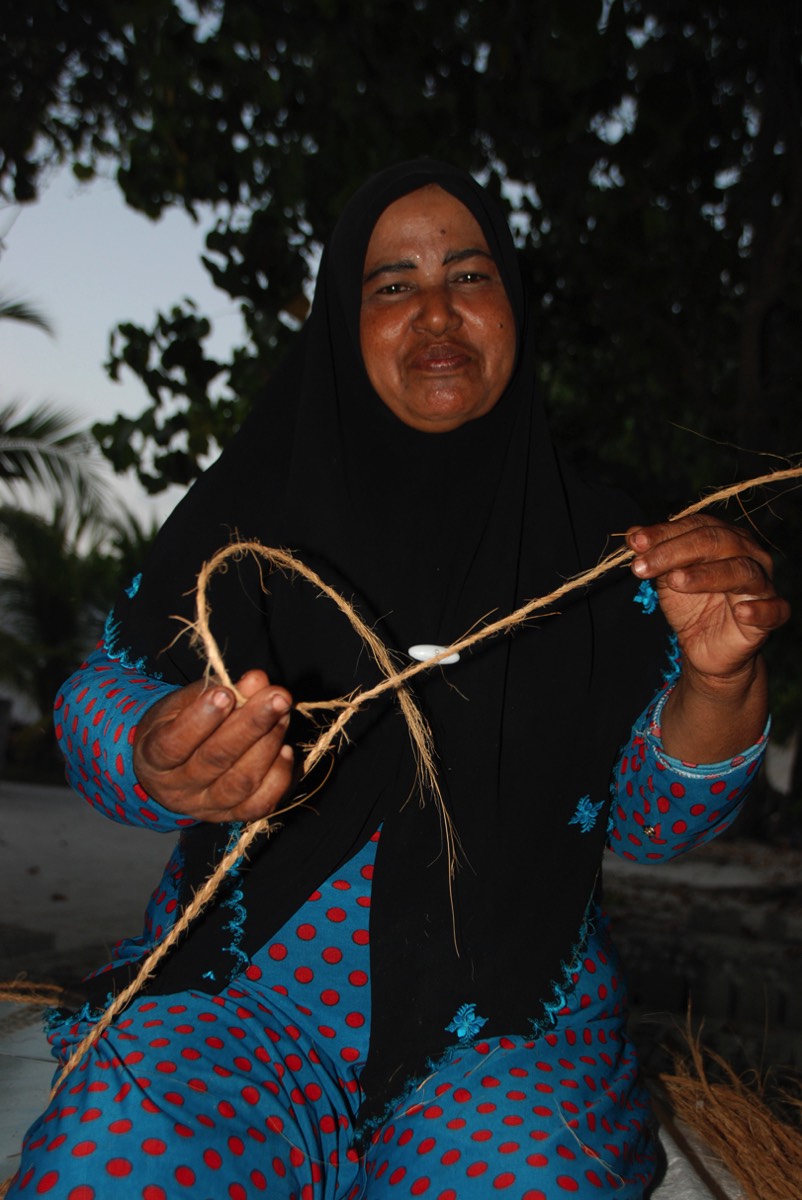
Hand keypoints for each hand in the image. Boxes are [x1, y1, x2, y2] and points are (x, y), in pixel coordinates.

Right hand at [133, 670, 294, 821]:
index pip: (174, 743)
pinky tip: (286, 751)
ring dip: (268, 745)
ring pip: (240, 782)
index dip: (201, 719)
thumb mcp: (183, 702)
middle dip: (251, 725)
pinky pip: (258, 805)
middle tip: (278, 697)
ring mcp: (205, 806)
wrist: (169, 768)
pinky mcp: (230, 816)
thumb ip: (216, 689)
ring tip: (283, 715)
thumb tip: (256, 680)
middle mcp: (177, 788)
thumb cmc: (175, 725)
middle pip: (215, 760)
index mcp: (153, 757)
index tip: (226, 692)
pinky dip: (278, 777)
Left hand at [626, 514, 789, 681]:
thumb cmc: (691, 605)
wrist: (705, 649)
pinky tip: (740, 612)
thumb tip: (632, 534)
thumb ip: (654, 555)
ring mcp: (762, 584)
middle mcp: (749, 554)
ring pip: (741, 570)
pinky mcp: (772, 614)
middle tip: (642, 566)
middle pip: (717, 541)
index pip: (696, 526)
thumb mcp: (666, 579)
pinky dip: (758, 610)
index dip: (665, 533)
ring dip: (706, 575)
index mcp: (725, 538)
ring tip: (675, 581)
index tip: (635, 543)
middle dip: (674, 551)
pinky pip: (773, 610)